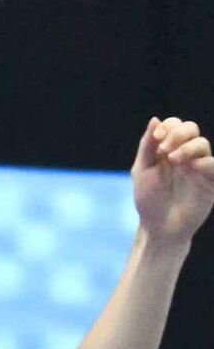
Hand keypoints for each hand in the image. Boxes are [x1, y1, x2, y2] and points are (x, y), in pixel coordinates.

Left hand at [132, 116, 213, 245]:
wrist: (159, 228)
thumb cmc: (149, 201)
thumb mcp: (142, 172)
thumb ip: (147, 147)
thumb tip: (155, 119)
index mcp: (169, 150)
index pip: (175, 125)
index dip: (168, 127)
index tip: (158, 138)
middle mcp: (185, 155)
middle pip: (191, 129)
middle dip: (178, 134)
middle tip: (165, 149)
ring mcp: (199, 167)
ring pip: (202, 144)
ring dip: (187, 147)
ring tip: (173, 160)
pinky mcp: (210, 181)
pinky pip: (213, 165)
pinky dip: (204, 162)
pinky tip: (191, 168)